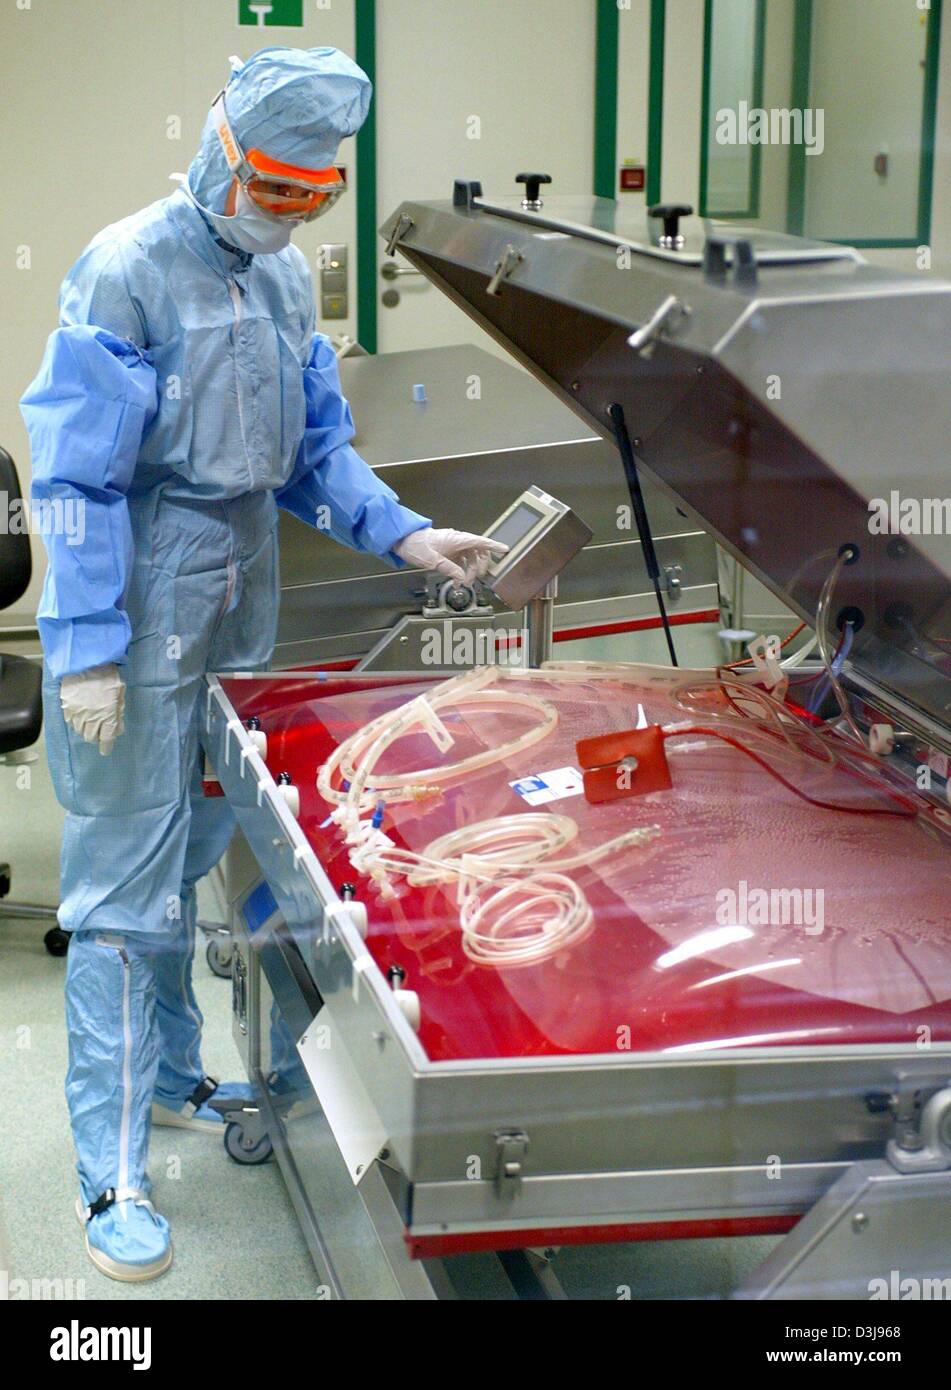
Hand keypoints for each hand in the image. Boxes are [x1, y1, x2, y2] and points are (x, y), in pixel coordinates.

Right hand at [60, 663, 125, 756]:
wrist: (85, 661)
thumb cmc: (107, 675)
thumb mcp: (119, 692)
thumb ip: (119, 712)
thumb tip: (118, 729)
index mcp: (107, 714)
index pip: (106, 739)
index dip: (106, 747)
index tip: (106, 749)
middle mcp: (91, 718)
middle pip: (91, 738)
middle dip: (97, 738)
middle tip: (100, 732)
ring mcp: (77, 713)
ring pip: (80, 731)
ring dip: (86, 730)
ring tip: (91, 722)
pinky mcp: (66, 707)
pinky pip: (71, 722)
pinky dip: (76, 722)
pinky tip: (81, 715)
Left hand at [394, 527, 508, 584]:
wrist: (403, 541)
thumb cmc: (416, 546)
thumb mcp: (432, 561)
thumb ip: (449, 569)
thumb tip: (462, 577)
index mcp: (456, 539)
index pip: (480, 541)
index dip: (494, 546)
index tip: (505, 550)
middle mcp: (457, 541)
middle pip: (478, 552)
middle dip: (479, 566)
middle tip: (475, 579)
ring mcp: (453, 547)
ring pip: (470, 558)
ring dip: (470, 571)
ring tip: (465, 583)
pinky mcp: (448, 552)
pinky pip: (461, 561)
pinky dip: (461, 571)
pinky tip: (458, 580)